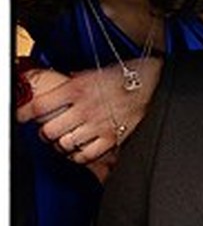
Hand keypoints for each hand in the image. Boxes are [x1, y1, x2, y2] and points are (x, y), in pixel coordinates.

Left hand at [17, 61, 157, 173]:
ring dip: (61, 144)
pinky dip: (78, 156)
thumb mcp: (98, 69)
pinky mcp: (113, 138)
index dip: (23, 114)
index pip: (39, 106)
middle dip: (45, 132)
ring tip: (65, 140)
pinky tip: (80, 149)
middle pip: (49, 131)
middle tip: (49, 129)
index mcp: (78, 88)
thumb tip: (64, 81)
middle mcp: (85, 108)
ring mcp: (98, 125)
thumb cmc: (132, 73)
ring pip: (64, 144)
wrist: (159, 82)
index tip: (20, 117)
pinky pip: (86, 155)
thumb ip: (77, 79)